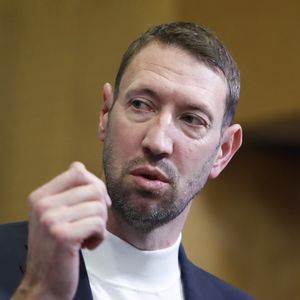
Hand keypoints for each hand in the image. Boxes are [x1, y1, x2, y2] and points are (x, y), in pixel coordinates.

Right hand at [12, 162, 110, 299]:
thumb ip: (68, 191)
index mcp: (41, 195)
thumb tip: (82, 167)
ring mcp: (51, 220)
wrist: (43, 282)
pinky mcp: (63, 236)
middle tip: (93, 223)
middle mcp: (43, 204)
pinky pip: (99, 224)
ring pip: (99, 206)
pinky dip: (100, 237)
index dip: (95, 184)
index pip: (78, 171)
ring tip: (88, 236)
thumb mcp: (54, 214)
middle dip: (101, 207)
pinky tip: (88, 245)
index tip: (96, 202)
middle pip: (94, 188)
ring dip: (101, 224)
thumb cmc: (55, 247)